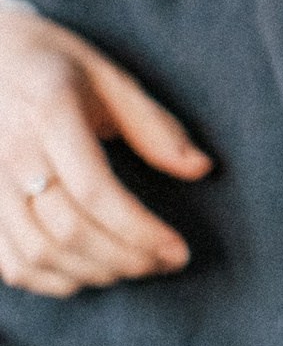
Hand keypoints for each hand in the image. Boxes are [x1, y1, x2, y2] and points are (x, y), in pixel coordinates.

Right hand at [0, 5, 210, 291]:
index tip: (178, 251)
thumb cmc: (52, 64)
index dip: (141, 232)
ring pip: (38, 254)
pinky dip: (52, 281)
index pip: (95, 192)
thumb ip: (154, 125)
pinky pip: (10, 263)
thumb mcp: (107, 77)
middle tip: (163, 263)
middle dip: (127, 259)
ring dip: (94, 274)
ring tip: (132, 267)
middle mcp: (11, 151)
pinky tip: (88, 272)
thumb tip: (201, 169)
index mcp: (49, 111)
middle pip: (69, 231)